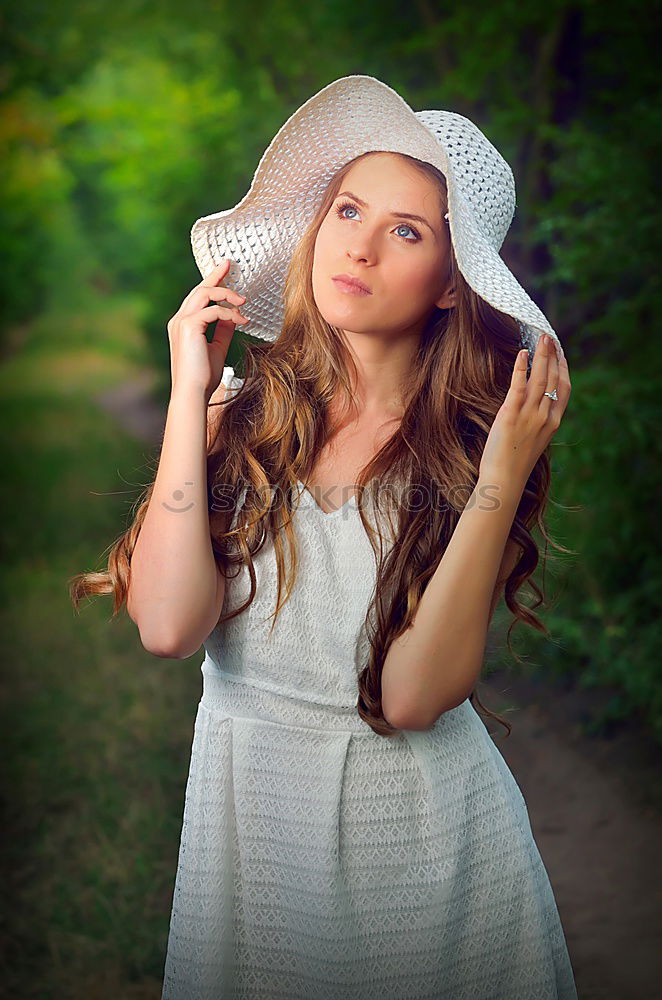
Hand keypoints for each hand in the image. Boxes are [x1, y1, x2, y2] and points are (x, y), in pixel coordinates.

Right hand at [166, 259, 250, 401]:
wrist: (193, 393)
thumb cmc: (203, 377)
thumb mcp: (217, 349)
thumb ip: (223, 331)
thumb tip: (234, 316)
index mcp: (183, 324)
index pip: (198, 296)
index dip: (211, 281)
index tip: (224, 269)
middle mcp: (179, 319)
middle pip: (199, 288)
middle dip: (216, 275)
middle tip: (230, 264)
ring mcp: (181, 321)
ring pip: (205, 293)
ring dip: (227, 294)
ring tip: (244, 300)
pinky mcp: (188, 326)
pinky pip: (214, 310)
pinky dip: (230, 313)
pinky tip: (242, 321)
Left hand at [479, 334, 570, 487]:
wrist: (505, 479)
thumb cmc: (515, 462)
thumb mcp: (534, 439)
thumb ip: (538, 420)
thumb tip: (533, 404)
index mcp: (553, 423)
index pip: (565, 389)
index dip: (564, 368)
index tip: (560, 353)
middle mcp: (545, 416)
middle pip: (555, 379)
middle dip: (554, 356)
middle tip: (549, 337)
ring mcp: (530, 415)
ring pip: (540, 379)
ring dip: (542, 356)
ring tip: (541, 339)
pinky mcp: (511, 414)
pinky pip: (519, 386)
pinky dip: (521, 368)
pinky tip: (522, 353)